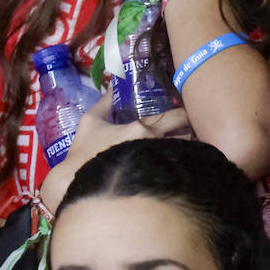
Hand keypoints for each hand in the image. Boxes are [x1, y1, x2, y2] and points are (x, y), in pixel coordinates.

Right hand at [42, 95, 189, 212]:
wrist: (77, 182)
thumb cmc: (84, 151)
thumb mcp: (91, 122)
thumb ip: (104, 103)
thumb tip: (113, 86)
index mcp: (141, 128)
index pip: (175, 115)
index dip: (184, 114)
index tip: (186, 112)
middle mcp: (155, 144)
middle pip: (188, 133)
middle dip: (191, 129)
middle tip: (190, 129)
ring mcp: (159, 164)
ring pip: (189, 152)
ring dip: (189, 148)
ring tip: (187, 149)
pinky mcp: (160, 182)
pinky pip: (182, 171)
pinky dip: (185, 164)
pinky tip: (182, 167)